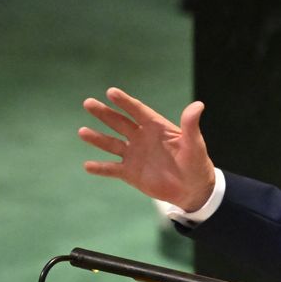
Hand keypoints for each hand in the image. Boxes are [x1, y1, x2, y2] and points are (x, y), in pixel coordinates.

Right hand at [79, 87, 215, 211]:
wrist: (193, 190)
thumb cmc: (197, 164)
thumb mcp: (195, 145)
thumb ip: (190, 126)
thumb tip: (198, 105)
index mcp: (156, 127)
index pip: (138, 111)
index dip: (125, 102)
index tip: (111, 92)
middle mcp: (141, 138)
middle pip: (119, 123)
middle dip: (104, 113)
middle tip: (88, 103)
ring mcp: (134, 155)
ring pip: (111, 144)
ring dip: (97, 138)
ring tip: (82, 132)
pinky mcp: (130, 173)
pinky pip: (112, 169)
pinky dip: (100, 168)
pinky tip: (87, 165)